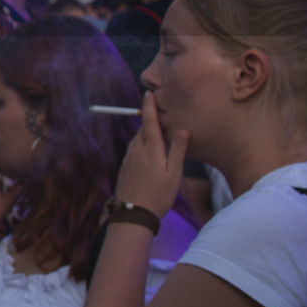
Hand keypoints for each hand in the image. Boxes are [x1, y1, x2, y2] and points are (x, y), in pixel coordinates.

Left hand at [114, 91, 189, 217]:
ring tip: (158, 133)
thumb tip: (182, 130)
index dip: (149, 107)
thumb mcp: (174, 174)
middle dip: (150, 120)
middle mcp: (136, 151)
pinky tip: (149, 153)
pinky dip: (141, 145)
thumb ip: (177, 151)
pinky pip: (134, 150)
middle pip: (143, 130)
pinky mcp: (125, 167)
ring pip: (138, 140)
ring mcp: (128, 159)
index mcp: (150, 150)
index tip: (148, 93)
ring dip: (146, 134)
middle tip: (160, 113)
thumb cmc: (159, 195)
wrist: (133, 213)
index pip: (149, 122)